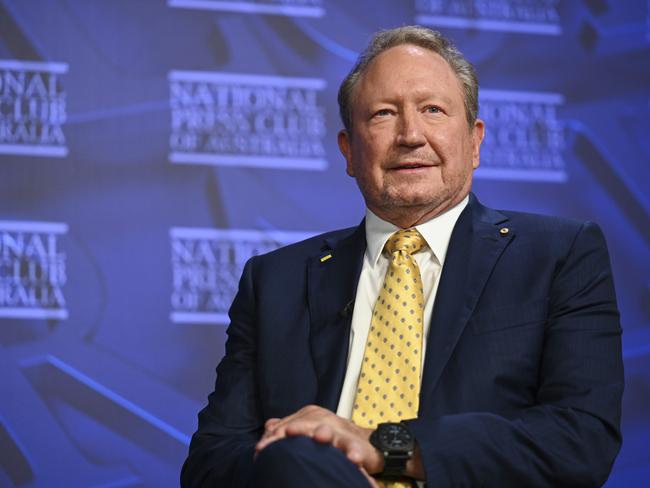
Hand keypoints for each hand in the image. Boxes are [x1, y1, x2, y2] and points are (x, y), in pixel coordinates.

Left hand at [255, 405, 382, 481]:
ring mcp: (342, 433)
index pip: (288, 425)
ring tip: (320, 436)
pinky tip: (352, 458)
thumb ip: (289, 427)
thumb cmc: (334, 439)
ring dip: (325, 433)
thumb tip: (269, 425)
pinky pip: (357, 450)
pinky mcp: (359, 447)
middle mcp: (325, 422)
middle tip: (284, 435)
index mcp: (311, 417)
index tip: (260, 449)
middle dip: (295, 430)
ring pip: (332, 432)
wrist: (368, 444)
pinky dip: (355, 453)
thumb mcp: (310, 430)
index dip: (273, 437)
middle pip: (306, 424)